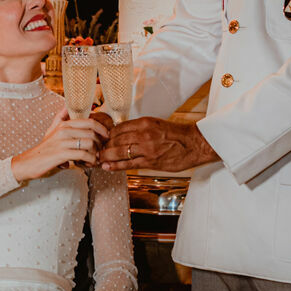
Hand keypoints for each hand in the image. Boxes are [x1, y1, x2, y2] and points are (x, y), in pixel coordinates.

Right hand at [12, 106, 108, 182]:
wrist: (29, 162)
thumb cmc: (44, 149)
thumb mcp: (51, 130)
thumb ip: (60, 118)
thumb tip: (66, 105)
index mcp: (64, 124)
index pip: (90, 122)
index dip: (102, 129)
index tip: (106, 137)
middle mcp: (63, 130)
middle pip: (92, 133)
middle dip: (100, 144)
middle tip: (99, 153)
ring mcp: (62, 141)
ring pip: (89, 143)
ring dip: (95, 154)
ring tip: (93, 160)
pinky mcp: (61, 154)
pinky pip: (83, 155)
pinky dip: (89, 161)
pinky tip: (87, 165)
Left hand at [101, 117, 220, 173]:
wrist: (195, 144)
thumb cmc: (177, 134)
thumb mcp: (156, 124)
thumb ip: (140, 129)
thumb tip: (124, 134)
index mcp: (144, 122)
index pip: (119, 128)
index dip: (107, 134)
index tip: (102, 139)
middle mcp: (144, 134)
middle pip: (116, 139)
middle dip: (104, 146)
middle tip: (96, 150)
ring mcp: (147, 148)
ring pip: (120, 151)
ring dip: (107, 156)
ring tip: (99, 159)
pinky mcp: (151, 161)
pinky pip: (128, 164)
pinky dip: (116, 166)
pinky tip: (107, 167)